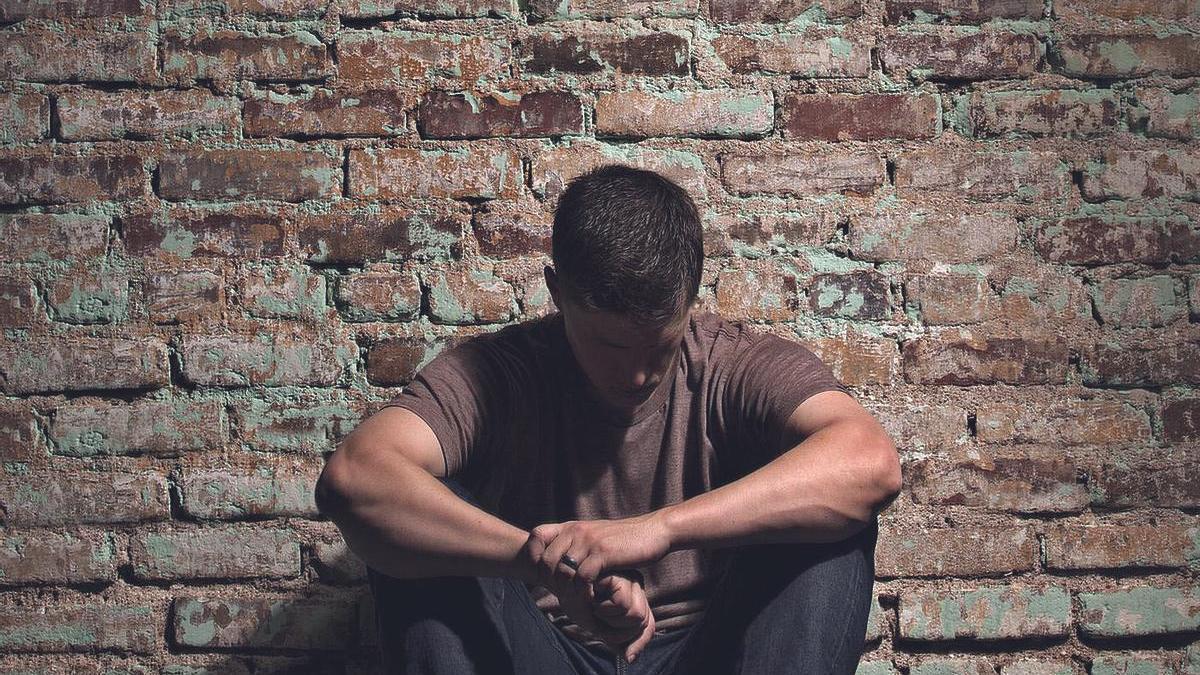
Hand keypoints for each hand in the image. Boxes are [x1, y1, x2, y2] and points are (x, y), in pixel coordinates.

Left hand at [525, 512, 670, 599]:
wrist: (654, 532)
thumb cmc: (625, 540)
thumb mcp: (596, 537)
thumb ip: (578, 545)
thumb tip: (561, 561)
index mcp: (572, 526)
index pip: (536, 536)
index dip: (534, 556)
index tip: (547, 574)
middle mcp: (576, 531)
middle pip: (545, 561)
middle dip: (552, 583)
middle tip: (565, 596)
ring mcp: (588, 541)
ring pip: (562, 571)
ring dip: (568, 592)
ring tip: (578, 601)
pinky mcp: (602, 553)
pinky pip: (581, 578)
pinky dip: (583, 593)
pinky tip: (592, 599)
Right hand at [541, 569, 653, 661]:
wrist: (559, 583)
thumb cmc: (577, 601)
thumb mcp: (599, 625)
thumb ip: (616, 639)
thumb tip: (630, 658)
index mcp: (634, 597)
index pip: (648, 625)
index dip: (639, 643)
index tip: (627, 655)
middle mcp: (635, 586)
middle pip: (644, 621)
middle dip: (621, 631)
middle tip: (600, 619)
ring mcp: (629, 578)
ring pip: (636, 615)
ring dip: (610, 619)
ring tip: (596, 607)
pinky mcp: (619, 575)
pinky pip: (622, 605)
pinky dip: (605, 609)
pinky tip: (593, 599)